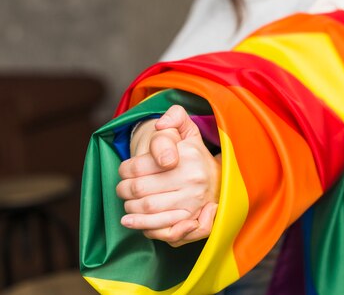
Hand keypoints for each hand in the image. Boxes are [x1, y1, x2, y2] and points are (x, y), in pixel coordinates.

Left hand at [116, 105, 221, 246]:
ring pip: (148, 209)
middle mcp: (192, 179)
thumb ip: (175, 117)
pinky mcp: (193, 219)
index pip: (140, 166)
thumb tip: (160, 125)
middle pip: (141, 189)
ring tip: (127, 204)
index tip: (124, 171)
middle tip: (122, 189)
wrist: (220, 179)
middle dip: (124, 190)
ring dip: (130, 208)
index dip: (124, 170)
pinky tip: (133, 221)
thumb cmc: (195, 154)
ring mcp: (193, 201)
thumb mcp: (188, 130)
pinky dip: (143, 226)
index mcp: (188, 156)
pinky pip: (161, 227)